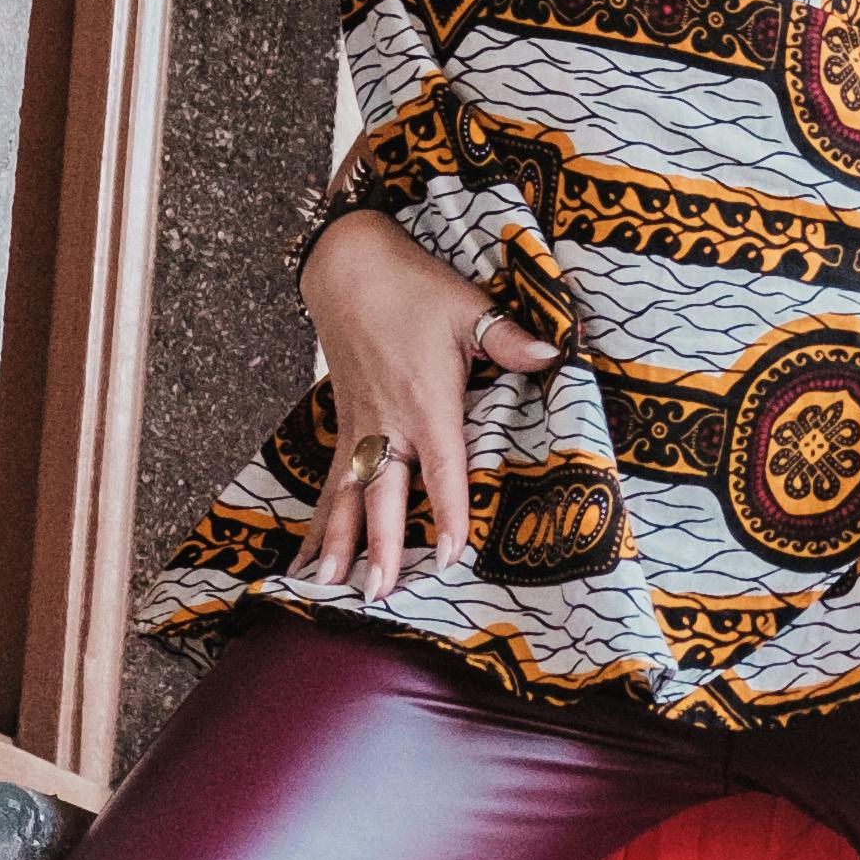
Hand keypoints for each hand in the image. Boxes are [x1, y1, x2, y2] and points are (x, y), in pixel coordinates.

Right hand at [299, 211, 556, 594]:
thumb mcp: (467, 307)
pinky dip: (318, 522)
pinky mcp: (344, 425)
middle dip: (380, 545)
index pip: (441, 469)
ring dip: (337, 543)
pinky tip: (304, 558)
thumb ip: (509, 338)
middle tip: (378, 592)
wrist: (347, 266)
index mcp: (425, 402)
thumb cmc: (413, 287)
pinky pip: (329, 482)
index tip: (451, 554)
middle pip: (382, 495)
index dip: (448, 512)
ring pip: (346, 496)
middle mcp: (387, 424)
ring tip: (326, 586)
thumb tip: (554, 354)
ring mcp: (359, 427)